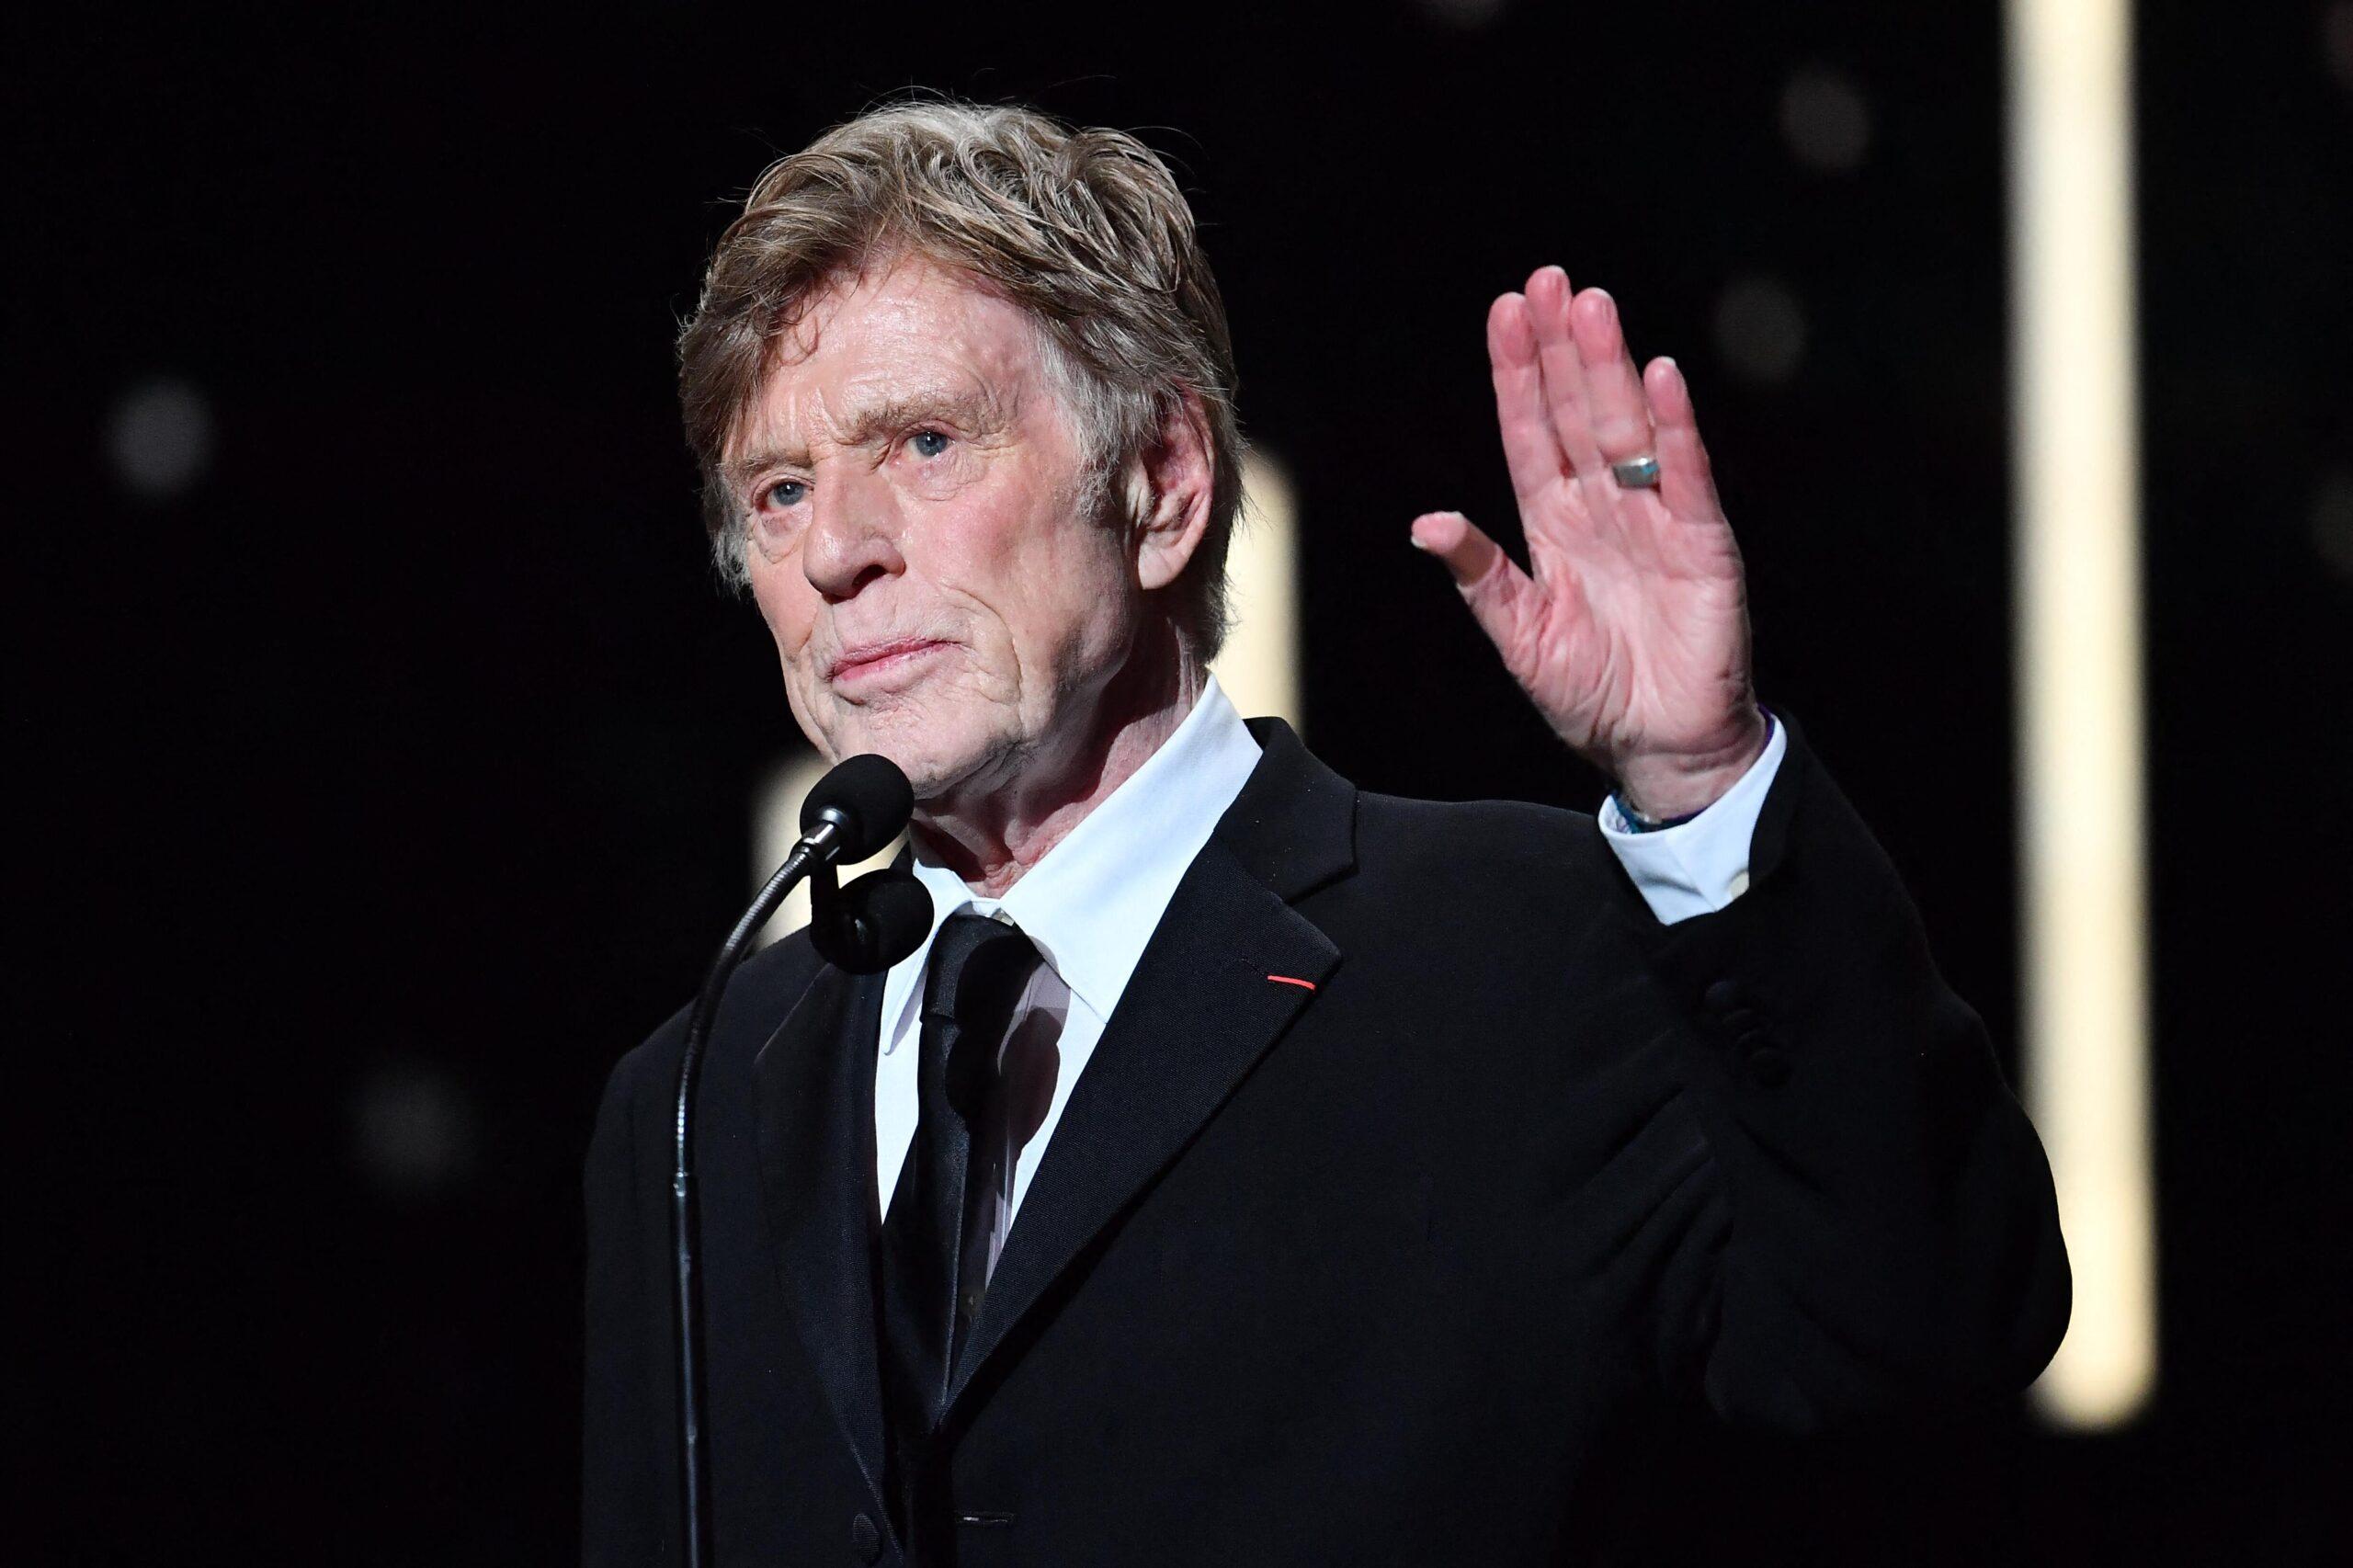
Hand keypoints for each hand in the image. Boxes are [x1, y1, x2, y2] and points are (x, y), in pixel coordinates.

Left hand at [1412, 267, 1768, 819]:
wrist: (1659, 748)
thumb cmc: (1590, 695)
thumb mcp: (1518, 635)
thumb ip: (1478, 575)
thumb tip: (1423, 522)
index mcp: (1554, 526)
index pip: (1532, 433)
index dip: (1518, 374)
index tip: (1506, 312)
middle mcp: (1604, 510)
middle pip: (1579, 412)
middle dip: (1563, 347)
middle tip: (1551, 279)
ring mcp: (1655, 521)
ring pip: (1627, 429)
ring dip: (1609, 368)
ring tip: (1593, 306)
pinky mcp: (1703, 545)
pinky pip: (1685, 477)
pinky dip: (1673, 430)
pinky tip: (1659, 377)